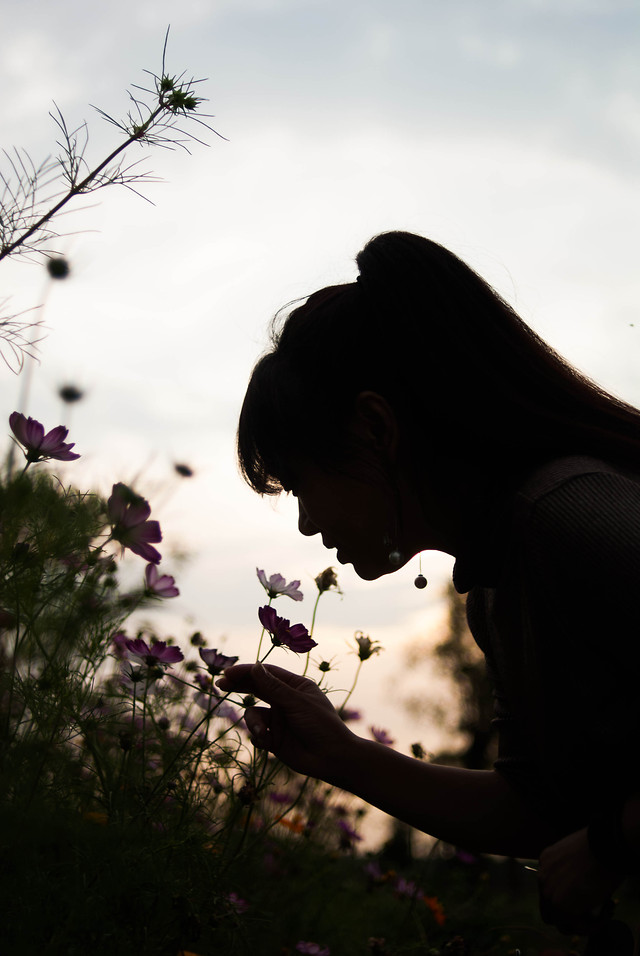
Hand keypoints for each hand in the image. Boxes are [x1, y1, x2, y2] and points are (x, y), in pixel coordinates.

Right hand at [216, 662, 357, 782]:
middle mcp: (284, 700)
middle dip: (239, 687)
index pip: (266, 673)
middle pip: (256, 689)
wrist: (331, 759)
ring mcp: (278, 719)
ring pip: (253, 714)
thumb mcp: (297, 703)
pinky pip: (256, 733)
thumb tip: (254, 666)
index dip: (246, 671)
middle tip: (221, 685)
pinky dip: (259, 736)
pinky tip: (269, 743)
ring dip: (254, 723)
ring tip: (263, 733)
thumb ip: (273, 687)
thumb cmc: (321, 725)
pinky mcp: (274, 738)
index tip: (228, 673)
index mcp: (294, 686)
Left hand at [538, 826, 622, 934]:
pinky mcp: (562, 908)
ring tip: (597, 918)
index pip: (550, 886)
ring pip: (558, 921)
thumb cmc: (596, 847)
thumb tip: (580, 887)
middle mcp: (542, 878)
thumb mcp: (575, 855)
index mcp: (545, 862)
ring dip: (577, 924)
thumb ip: (571, 870)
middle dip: (566, 913)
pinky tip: (603, 918)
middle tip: (587, 914)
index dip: (567, 895)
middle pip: (548, 906)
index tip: (583, 896)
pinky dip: (590, 928)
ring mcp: (549, 894)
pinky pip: (576, 926)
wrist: (603, 848)